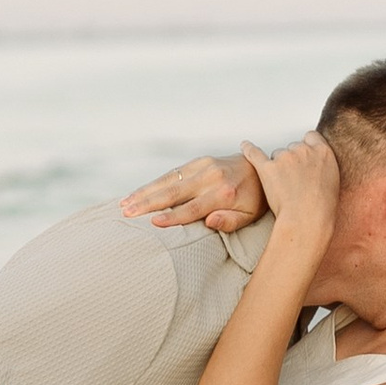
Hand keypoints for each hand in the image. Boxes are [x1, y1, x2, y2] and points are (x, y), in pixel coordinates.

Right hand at [120, 149, 266, 232]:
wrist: (261, 169)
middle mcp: (212, 177)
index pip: (193, 208)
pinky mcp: (198, 161)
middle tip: (127, 213)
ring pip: (168, 180)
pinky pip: (171, 173)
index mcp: (224, 193)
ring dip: (144, 192)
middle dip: (148, 203)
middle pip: (174, 192)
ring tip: (124, 204)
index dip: (173, 217)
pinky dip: (152, 183)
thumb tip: (210, 221)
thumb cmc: (255, 200)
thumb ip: (231, 221)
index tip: (153, 223)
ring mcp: (203, 166)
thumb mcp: (251, 215)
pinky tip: (136, 193)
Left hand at [250, 131, 340, 239]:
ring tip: (283, 188)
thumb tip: (315, 170)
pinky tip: (245, 146)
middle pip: (292, 147)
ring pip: (276, 154)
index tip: (304, 153)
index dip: (306, 146)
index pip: (311, 137)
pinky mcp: (267, 168)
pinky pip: (254, 153)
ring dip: (277, 166)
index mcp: (323, 152)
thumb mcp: (333, 182)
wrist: (308, 219)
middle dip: (291, 160)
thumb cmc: (321, 207)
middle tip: (293, 180)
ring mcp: (284, 158)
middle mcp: (303, 150)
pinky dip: (248, 149)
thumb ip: (322, 169)